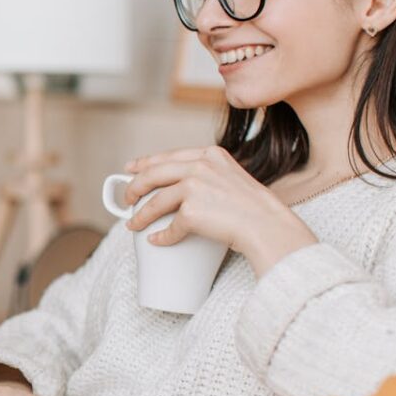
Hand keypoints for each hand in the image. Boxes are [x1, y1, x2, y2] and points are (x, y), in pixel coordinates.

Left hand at [123, 145, 316, 276]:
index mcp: (210, 154)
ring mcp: (195, 187)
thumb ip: (209, 175)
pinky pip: (170, 227)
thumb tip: (181, 187)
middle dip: (134, 187)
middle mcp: (200, 166)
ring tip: (133, 224)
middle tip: (126, 199)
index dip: (145, 162)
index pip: (169, 155)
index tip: (130, 169)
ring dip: (140, 215)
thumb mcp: (232, 177)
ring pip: (155, 201)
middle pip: (154, 174)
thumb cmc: (255, 208)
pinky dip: (161, 236)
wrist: (269, 226)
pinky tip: (157, 240)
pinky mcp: (192, 211)